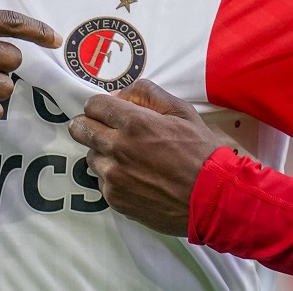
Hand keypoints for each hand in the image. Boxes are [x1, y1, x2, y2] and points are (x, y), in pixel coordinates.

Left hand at [68, 79, 225, 235]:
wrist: (213, 199)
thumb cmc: (201, 152)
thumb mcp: (181, 110)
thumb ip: (147, 93)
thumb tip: (119, 95)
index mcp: (133, 123)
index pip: (93, 105)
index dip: (101, 106)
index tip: (111, 112)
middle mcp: (117, 149)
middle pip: (79, 128)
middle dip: (91, 124)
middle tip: (108, 130)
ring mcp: (114, 176)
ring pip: (90, 156)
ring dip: (103, 153)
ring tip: (130, 158)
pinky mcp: (115, 199)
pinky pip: (101, 181)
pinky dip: (113, 177)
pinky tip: (136, 178)